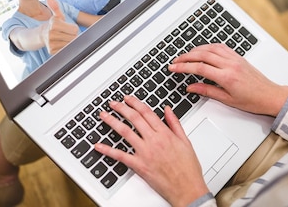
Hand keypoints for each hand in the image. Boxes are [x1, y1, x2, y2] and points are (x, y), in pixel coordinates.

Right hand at [43, 0, 78, 53]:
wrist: (42, 35)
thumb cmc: (53, 25)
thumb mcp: (56, 15)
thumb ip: (55, 7)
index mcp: (54, 24)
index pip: (74, 29)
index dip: (73, 28)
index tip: (67, 27)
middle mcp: (51, 34)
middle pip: (73, 37)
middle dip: (72, 35)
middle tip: (65, 33)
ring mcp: (51, 43)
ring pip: (70, 44)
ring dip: (69, 41)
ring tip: (63, 38)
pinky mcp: (51, 51)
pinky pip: (65, 50)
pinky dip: (66, 47)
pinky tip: (61, 43)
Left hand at [95, 96, 209, 205]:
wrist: (187, 188)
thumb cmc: (187, 168)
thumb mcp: (185, 141)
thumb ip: (175, 123)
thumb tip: (167, 109)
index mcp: (165, 133)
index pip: (146, 112)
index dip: (135, 103)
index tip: (128, 98)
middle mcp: (153, 141)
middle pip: (134, 118)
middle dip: (121, 108)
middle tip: (113, 103)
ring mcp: (145, 153)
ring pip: (125, 132)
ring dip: (112, 122)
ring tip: (104, 116)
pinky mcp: (139, 166)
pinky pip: (120, 156)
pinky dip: (107, 150)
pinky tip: (99, 146)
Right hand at [169, 43, 287, 116]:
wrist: (270, 95)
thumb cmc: (253, 100)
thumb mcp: (227, 100)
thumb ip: (207, 91)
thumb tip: (191, 87)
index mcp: (227, 77)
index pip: (199, 68)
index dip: (183, 67)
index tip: (174, 68)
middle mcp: (230, 64)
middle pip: (202, 55)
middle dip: (186, 57)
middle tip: (175, 61)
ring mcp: (235, 59)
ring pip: (211, 48)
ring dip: (196, 50)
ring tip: (185, 55)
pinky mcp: (238, 57)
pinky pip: (220, 47)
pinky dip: (208, 46)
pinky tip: (202, 49)